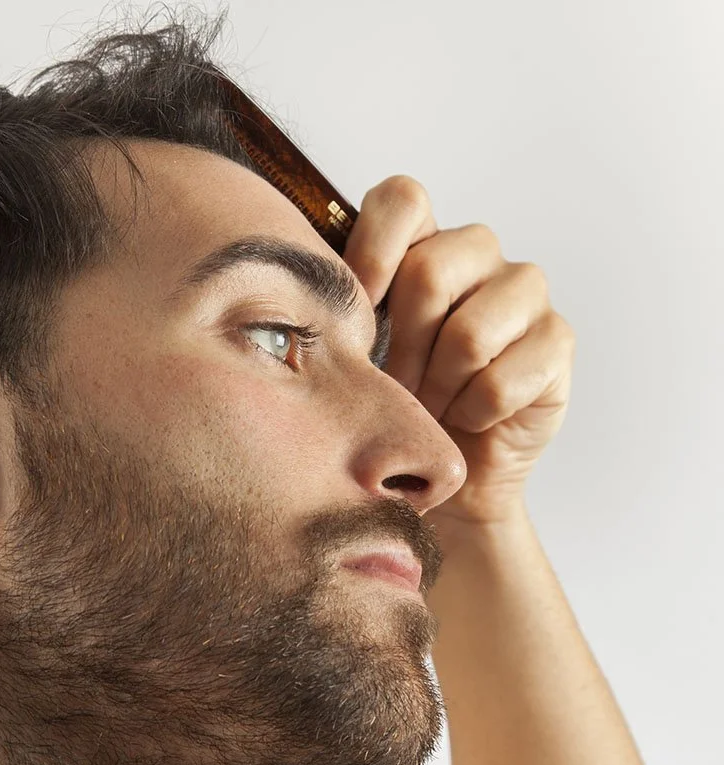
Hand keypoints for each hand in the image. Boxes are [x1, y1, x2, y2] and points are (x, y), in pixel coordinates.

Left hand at [342, 175, 575, 528]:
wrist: (445, 474)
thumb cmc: (391, 408)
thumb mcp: (354, 358)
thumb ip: (338, 317)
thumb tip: (298, 306)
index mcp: (421, 243)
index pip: (401, 199)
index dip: (372, 250)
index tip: (355, 310)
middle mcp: (477, 254)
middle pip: (431, 271)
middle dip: (404, 347)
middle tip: (396, 386)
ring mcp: (523, 293)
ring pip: (470, 332)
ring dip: (438, 387)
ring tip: (428, 408)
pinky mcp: (556, 341)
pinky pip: (502, 379)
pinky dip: (472, 413)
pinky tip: (467, 419)